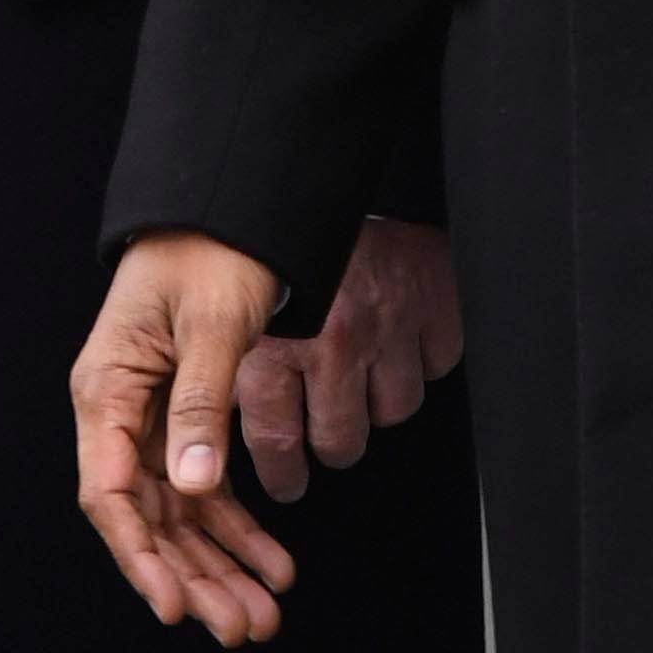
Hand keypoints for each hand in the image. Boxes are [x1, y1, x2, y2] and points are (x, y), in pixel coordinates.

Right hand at [71, 230, 301, 645]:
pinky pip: (208, 492)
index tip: (173, 606)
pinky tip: (272, 565)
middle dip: (192, 579)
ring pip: (181, 517)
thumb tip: (195, 484)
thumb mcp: (208, 324)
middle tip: (240, 627)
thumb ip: (200, 405)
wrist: (230, 213)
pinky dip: (240, 531)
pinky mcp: (188, 422)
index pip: (109, 494)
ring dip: (219, 568)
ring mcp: (154, 423)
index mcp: (105, 390)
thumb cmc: (207, 253)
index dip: (139, 557)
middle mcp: (121, 415)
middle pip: (149, 520)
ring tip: (263, 615)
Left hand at [233, 216, 460, 498]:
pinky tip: (397, 340)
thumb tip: (217, 437)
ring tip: (360, 376)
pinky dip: (419, 357)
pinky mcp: (432, 308)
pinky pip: (435, 365)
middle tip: (326, 430)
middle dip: (331, 442)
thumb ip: (230, 373)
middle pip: (342, 443)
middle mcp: (334, 343)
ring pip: (393, 412)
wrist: (326, 173)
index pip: (278, 443)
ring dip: (377, 399)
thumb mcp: (233, 308)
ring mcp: (389, 328)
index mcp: (277, 344)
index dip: (282, 474)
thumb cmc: (276, 241)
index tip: (287, 479)